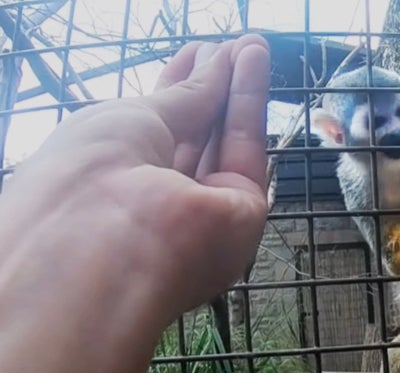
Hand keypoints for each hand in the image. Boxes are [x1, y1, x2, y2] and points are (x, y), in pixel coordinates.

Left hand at [1, 34, 270, 325]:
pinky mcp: (240, 213)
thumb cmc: (91, 175)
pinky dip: (249, 104)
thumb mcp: (129, 118)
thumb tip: (211, 64)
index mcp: (114, 181)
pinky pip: (245, 149)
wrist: (111, 246)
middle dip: (210, 88)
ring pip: (222, 140)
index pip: (153, 130)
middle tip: (230, 47)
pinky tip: (253, 63)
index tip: (196, 54)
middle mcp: (159, 199)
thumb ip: (181, 96)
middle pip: (192, 135)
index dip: (176, 88)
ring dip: (235, 89)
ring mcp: (202, 209)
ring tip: (250, 44)